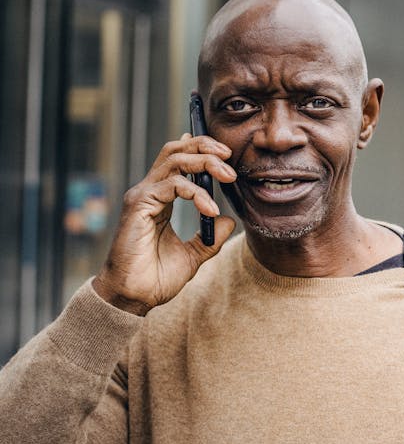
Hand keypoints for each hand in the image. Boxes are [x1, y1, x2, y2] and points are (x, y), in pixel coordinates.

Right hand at [92, 134, 237, 314]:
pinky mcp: (139, 206)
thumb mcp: (194, 255)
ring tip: (228, 176)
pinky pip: (172, 186)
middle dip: (204, 147)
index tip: (226, 155)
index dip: (199, 149)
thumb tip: (229, 221)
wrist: (134, 296)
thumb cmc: (156, 278)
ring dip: (205, 163)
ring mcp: (142, 197)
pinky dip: (196, 194)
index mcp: (160, 199)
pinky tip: (210, 210)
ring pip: (174, 160)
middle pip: (175, 151)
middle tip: (229, 157)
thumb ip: (210, 238)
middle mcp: (149, 192)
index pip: (178, 160)